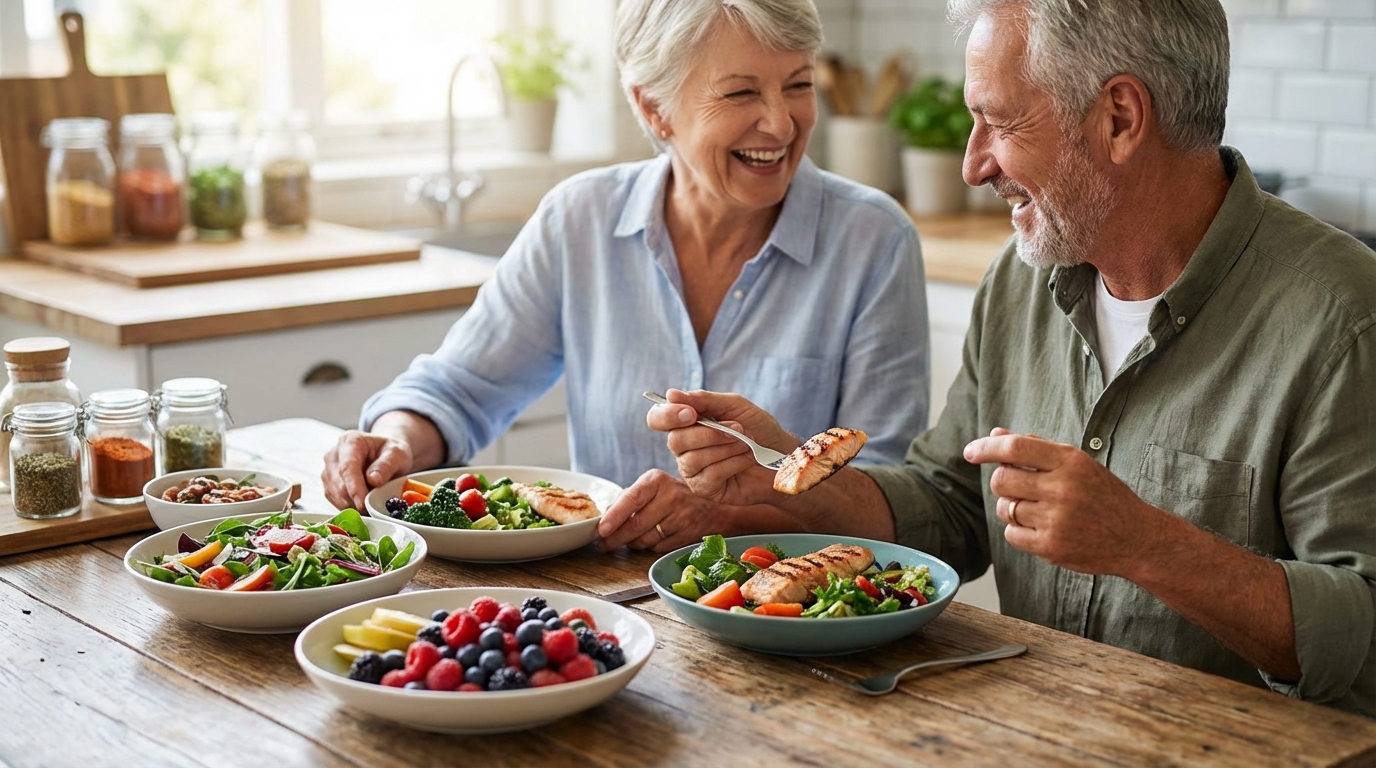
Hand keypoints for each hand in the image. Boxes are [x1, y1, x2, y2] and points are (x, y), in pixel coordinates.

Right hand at [321, 430, 413, 510]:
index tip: (363, 503)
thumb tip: (373, 480)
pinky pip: (336, 502)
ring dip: (354, 505)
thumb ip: (386, 465)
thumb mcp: (397, 454)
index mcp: (350, 441)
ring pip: (336, 495)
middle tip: (375, 507)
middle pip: (339, 484)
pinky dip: (350, 507)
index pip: (347, 467)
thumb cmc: (391, 452)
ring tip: (372, 502)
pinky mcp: (329, 485)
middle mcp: (334, 455)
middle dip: (356, 500)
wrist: (385, 454)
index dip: (354, 487)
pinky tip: (364, 504)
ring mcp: (328, 471)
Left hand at [597, 469, 740, 552]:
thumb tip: (605, 518)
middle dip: (616, 538)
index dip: (614, 517)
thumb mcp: (655, 487)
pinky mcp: (687, 535)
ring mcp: (681, 517)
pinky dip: (650, 547)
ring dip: (632, 544)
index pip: (631, 499)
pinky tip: (650, 540)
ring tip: (627, 541)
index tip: (601, 530)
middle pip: (636, 524)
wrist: (715, 507)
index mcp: (657, 480)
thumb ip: (630, 499)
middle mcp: (670, 496)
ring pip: (645, 539)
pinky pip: (658, 548)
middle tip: (603, 545)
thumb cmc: (676, 496)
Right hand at [646, 389, 797, 506]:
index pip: (658, 418)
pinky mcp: (706, 489)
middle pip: (675, 440)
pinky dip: (732, 463)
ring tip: (747, 444)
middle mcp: (684, 448)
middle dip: (709, 433)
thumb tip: (670, 395)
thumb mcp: (734, 406)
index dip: (668, 416)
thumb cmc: (759, 430)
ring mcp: (692, 471)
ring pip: (692, 459)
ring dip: (726, 448)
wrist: (784, 457)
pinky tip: (746, 460)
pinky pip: (709, 475)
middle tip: (737, 428)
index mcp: (686, 424)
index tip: (691, 414)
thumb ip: (703, 400)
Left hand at [963, 427, 1161, 575]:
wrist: (1136, 537)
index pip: (1014, 448)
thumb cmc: (1103, 495)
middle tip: (1018, 486)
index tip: (970, 451)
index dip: (986, 448)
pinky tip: (1040, 527)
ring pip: (1004, 508)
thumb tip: (995, 434)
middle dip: (1002, 481)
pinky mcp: (1051, 547)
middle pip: (1001, 480)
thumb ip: (1035, 447)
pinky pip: (1011, 534)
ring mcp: (1056, 520)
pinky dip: (1018, 530)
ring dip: (1010, 507)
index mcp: (1070, 461)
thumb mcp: (1077, 463)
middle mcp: (1062, 489)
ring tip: (1035, 508)